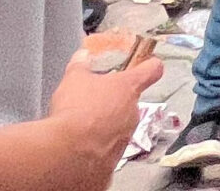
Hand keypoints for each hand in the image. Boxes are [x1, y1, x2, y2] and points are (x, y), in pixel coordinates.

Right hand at [42, 45, 160, 181]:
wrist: (67, 153)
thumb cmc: (75, 110)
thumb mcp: (73, 79)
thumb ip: (80, 65)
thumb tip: (82, 56)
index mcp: (128, 88)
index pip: (151, 70)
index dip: (150, 65)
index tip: (148, 64)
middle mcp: (133, 113)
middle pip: (130, 102)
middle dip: (114, 102)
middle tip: (94, 103)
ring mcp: (125, 138)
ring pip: (120, 127)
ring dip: (106, 126)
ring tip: (82, 127)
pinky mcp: (114, 161)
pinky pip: (107, 150)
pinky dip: (97, 148)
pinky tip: (81, 146)